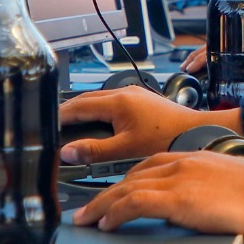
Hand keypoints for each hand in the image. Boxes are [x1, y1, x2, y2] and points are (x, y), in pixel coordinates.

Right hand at [57, 85, 236, 164]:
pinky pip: (111, 103)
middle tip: (52, 126)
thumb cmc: (169, 139)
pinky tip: (97, 126)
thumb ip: (94, 150)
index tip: (44, 125)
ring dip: (83, 112)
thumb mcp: (126, 149)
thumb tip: (68, 152)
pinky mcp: (141, 100)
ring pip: (98, 100)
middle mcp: (125, 92)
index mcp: (118, 101)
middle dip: (68, 113)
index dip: (58, 116)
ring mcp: (134, 94)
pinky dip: (98, 113)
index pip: (77, 106)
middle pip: (86, 100)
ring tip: (70, 127)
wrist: (198, 132)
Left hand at [73, 150, 243, 243]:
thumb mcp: (232, 188)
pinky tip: (106, 223)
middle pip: (134, 175)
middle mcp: (184, 162)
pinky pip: (134, 203)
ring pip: (127, 188)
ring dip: (102, 204)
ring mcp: (179, 178)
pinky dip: (115, 213)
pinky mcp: (177, 197)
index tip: (116, 190)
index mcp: (197, 157)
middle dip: (108, 191)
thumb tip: (205, 209)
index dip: (129, 179)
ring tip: (88, 218)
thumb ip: (211, 193)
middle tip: (90, 206)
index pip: (152, 164)